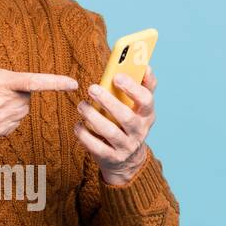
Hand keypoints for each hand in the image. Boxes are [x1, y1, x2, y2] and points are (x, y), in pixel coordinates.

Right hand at [0, 64, 77, 146]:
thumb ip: (5, 78)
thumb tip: (23, 88)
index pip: (33, 81)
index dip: (55, 83)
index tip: (73, 84)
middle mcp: (0, 102)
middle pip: (28, 97)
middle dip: (19, 93)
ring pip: (23, 111)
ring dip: (14, 105)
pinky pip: (14, 123)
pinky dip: (8, 117)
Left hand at [74, 65, 156, 184]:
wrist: (126, 160)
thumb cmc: (128, 123)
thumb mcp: (138, 107)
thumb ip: (140, 86)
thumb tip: (144, 64)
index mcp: (147, 114)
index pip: (146, 100)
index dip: (133, 88)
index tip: (116, 76)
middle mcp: (139, 132)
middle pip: (126, 117)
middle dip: (108, 101)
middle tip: (92, 88)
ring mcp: (126, 147)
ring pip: (109, 132)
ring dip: (93, 117)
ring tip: (82, 106)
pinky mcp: (111, 158)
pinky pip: (96, 147)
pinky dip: (84, 135)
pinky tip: (78, 125)